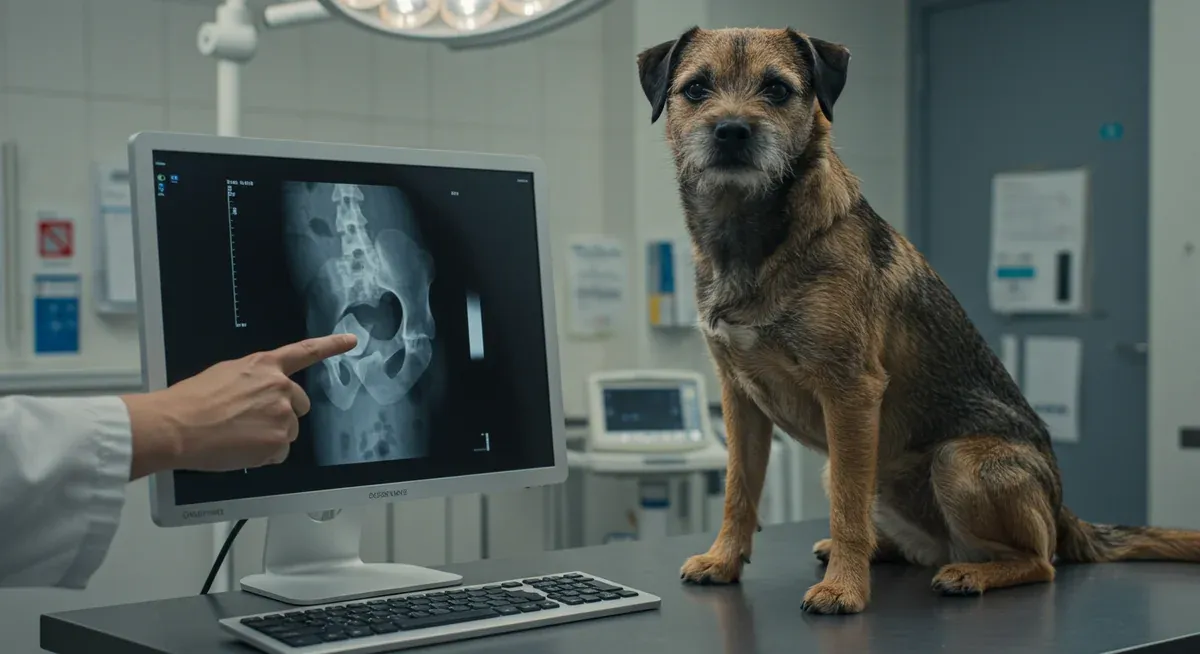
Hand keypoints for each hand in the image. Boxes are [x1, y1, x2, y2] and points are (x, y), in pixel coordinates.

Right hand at [123, 334, 356, 478]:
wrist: (177, 425)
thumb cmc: (191, 401)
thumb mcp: (225, 374)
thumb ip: (252, 380)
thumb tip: (256, 394)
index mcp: (265, 366)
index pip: (305, 352)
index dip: (330, 346)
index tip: (351, 340)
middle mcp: (280, 387)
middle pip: (299, 406)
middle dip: (282, 416)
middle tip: (250, 423)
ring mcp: (282, 414)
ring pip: (287, 433)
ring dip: (269, 438)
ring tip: (237, 436)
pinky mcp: (279, 441)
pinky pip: (279, 454)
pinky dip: (263, 456)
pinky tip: (240, 449)